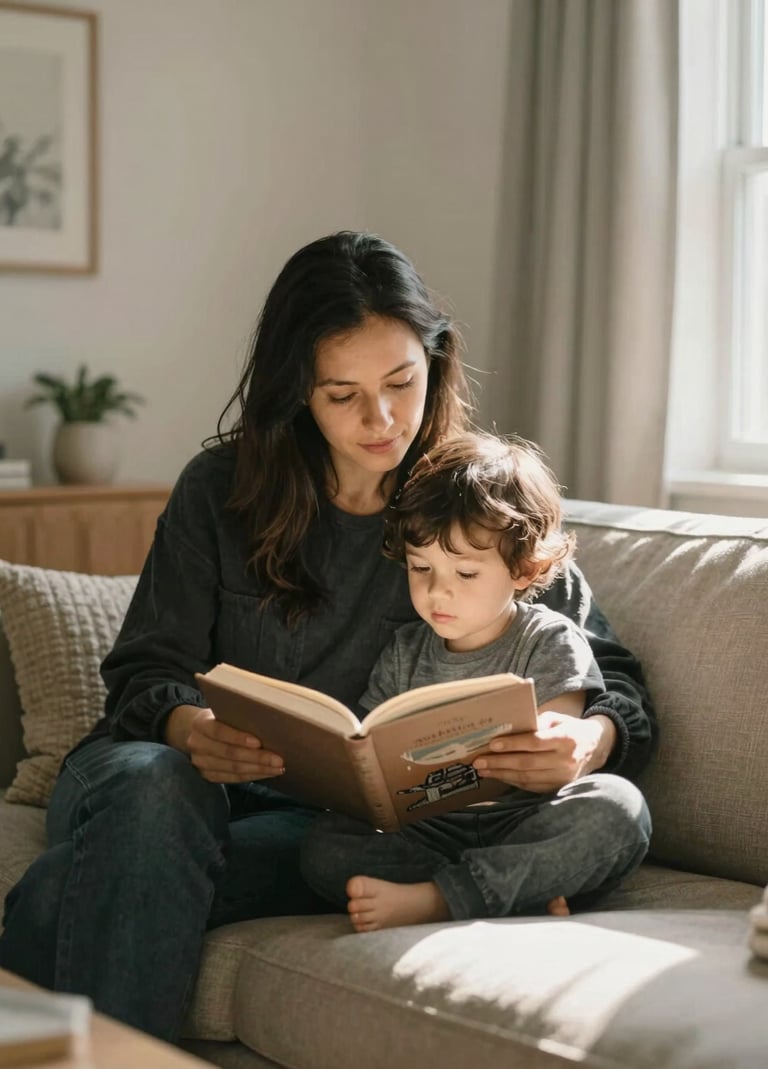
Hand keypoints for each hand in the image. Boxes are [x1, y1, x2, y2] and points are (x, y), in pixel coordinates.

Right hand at [166, 704, 284, 783]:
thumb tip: (268, 722)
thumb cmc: (218, 718)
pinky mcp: (208, 776)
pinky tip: (267, 773)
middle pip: (230, 754)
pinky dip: (253, 776)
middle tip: (279, 760)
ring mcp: (201, 763)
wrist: (195, 731)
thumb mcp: (222, 711)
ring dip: (259, 770)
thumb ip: (237, 716)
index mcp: (200, 724)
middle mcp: (197, 745)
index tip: (259, 742)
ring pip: (234, 769)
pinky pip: (233, 779)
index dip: (238, 738)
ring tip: (278, 768)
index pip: (219, 731)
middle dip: (257, 758)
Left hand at [472, 712, 616, 793]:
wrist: (595, 748)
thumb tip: (509, 728)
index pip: (535, 742)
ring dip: (502, 774)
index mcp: (566, 738)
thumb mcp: (557, 719)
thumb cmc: (570, 729)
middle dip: (500, 762)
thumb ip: (536, 722)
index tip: (492, 744)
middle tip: (479, 761)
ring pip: (527, 778)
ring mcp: (563, 777)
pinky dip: (513, 782)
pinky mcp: (558, 788)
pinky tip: (499, 776)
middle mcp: (565, 760)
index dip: (512, 744)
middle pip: (527, 763)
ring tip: (483, 770)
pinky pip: (532, 787)